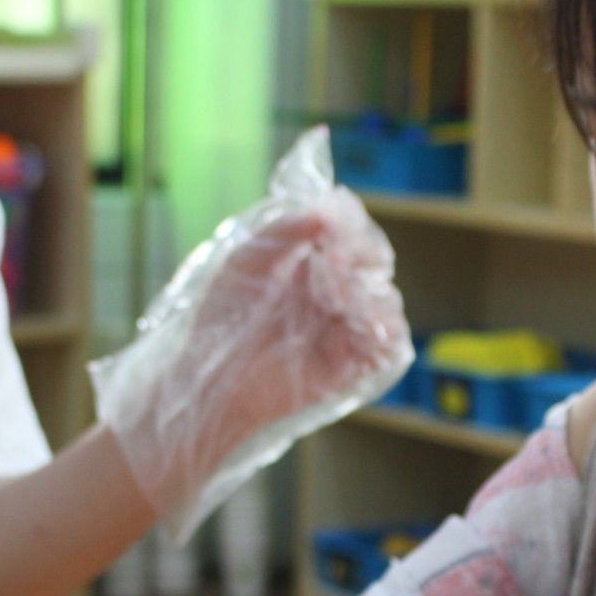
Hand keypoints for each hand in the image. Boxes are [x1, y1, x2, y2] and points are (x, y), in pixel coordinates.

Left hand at [92, 127, 412, 538]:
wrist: (209, 382)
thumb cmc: (220, 320)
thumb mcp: (243, 261)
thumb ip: (282, 231)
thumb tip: (325, 213)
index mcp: (309, 267)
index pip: (349, 237)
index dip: (351, 227)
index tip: (337, 225)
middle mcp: (331, 297)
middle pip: (372, 267)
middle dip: (363, 259)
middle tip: (338, 262)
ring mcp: (343, 332)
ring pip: (385, 303)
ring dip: (373, 292)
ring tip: (338, 296)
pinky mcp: (350, 368)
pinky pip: (386, 348)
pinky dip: (385, 332)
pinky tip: (361, 323)